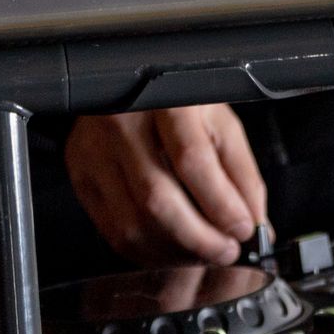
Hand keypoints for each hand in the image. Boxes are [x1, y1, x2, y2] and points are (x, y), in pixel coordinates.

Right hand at [64, 105, 268, 266]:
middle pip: (158, 199)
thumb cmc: (178, 101)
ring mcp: (94, 148)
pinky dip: (146, 251)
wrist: (128, 81)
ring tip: (201, 252)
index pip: (191, 160)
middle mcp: (122, 120)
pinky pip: (111, 231)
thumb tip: (254, 225)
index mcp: (165, 99)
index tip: (243, 229)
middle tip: (226, 250)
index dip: (220, 204)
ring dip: (174, 252)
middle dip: (199, 239)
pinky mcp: (80, 171)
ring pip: (132, 223)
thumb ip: (241, 173)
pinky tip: (169, 248)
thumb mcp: (219, 120)